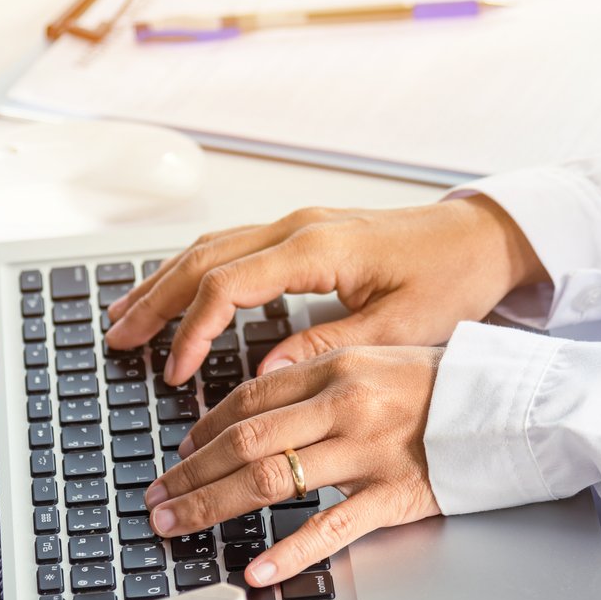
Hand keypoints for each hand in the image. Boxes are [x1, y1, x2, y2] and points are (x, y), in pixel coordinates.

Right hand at [105, 197, 545, 385]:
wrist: (482, 239)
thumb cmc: (451, 279)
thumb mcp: (397, 326)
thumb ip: (327, 346)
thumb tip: (265, 374)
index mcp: (319, 248)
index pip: (229, 285)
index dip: (194, 331)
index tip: (176, 373)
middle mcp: (299, 228)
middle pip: (203, 259)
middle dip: (155, 300)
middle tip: (118, 341)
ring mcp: (299, 225)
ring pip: (211, 247)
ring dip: (165, 282)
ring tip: (126, 318)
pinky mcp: (305, 233)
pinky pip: (234, 247)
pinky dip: (195, 271)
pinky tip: (177, 294)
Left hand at [142, 347, 441, 585]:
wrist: (522, 405)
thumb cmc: (451, 383)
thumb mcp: (380, 356)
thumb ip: (322, 374)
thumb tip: (260, 398)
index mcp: (338, 367)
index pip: (248, 398)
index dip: (202, 430)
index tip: (177, 455)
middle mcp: (346, 405)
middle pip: (244, 441)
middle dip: (187, 475)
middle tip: (154, 500)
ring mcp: (369, 451)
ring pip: (270, 480)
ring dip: (211, 507)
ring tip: (176, 526)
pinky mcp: (397, 494)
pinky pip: (332, 527)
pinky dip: (289, 550)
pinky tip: (257, 569)